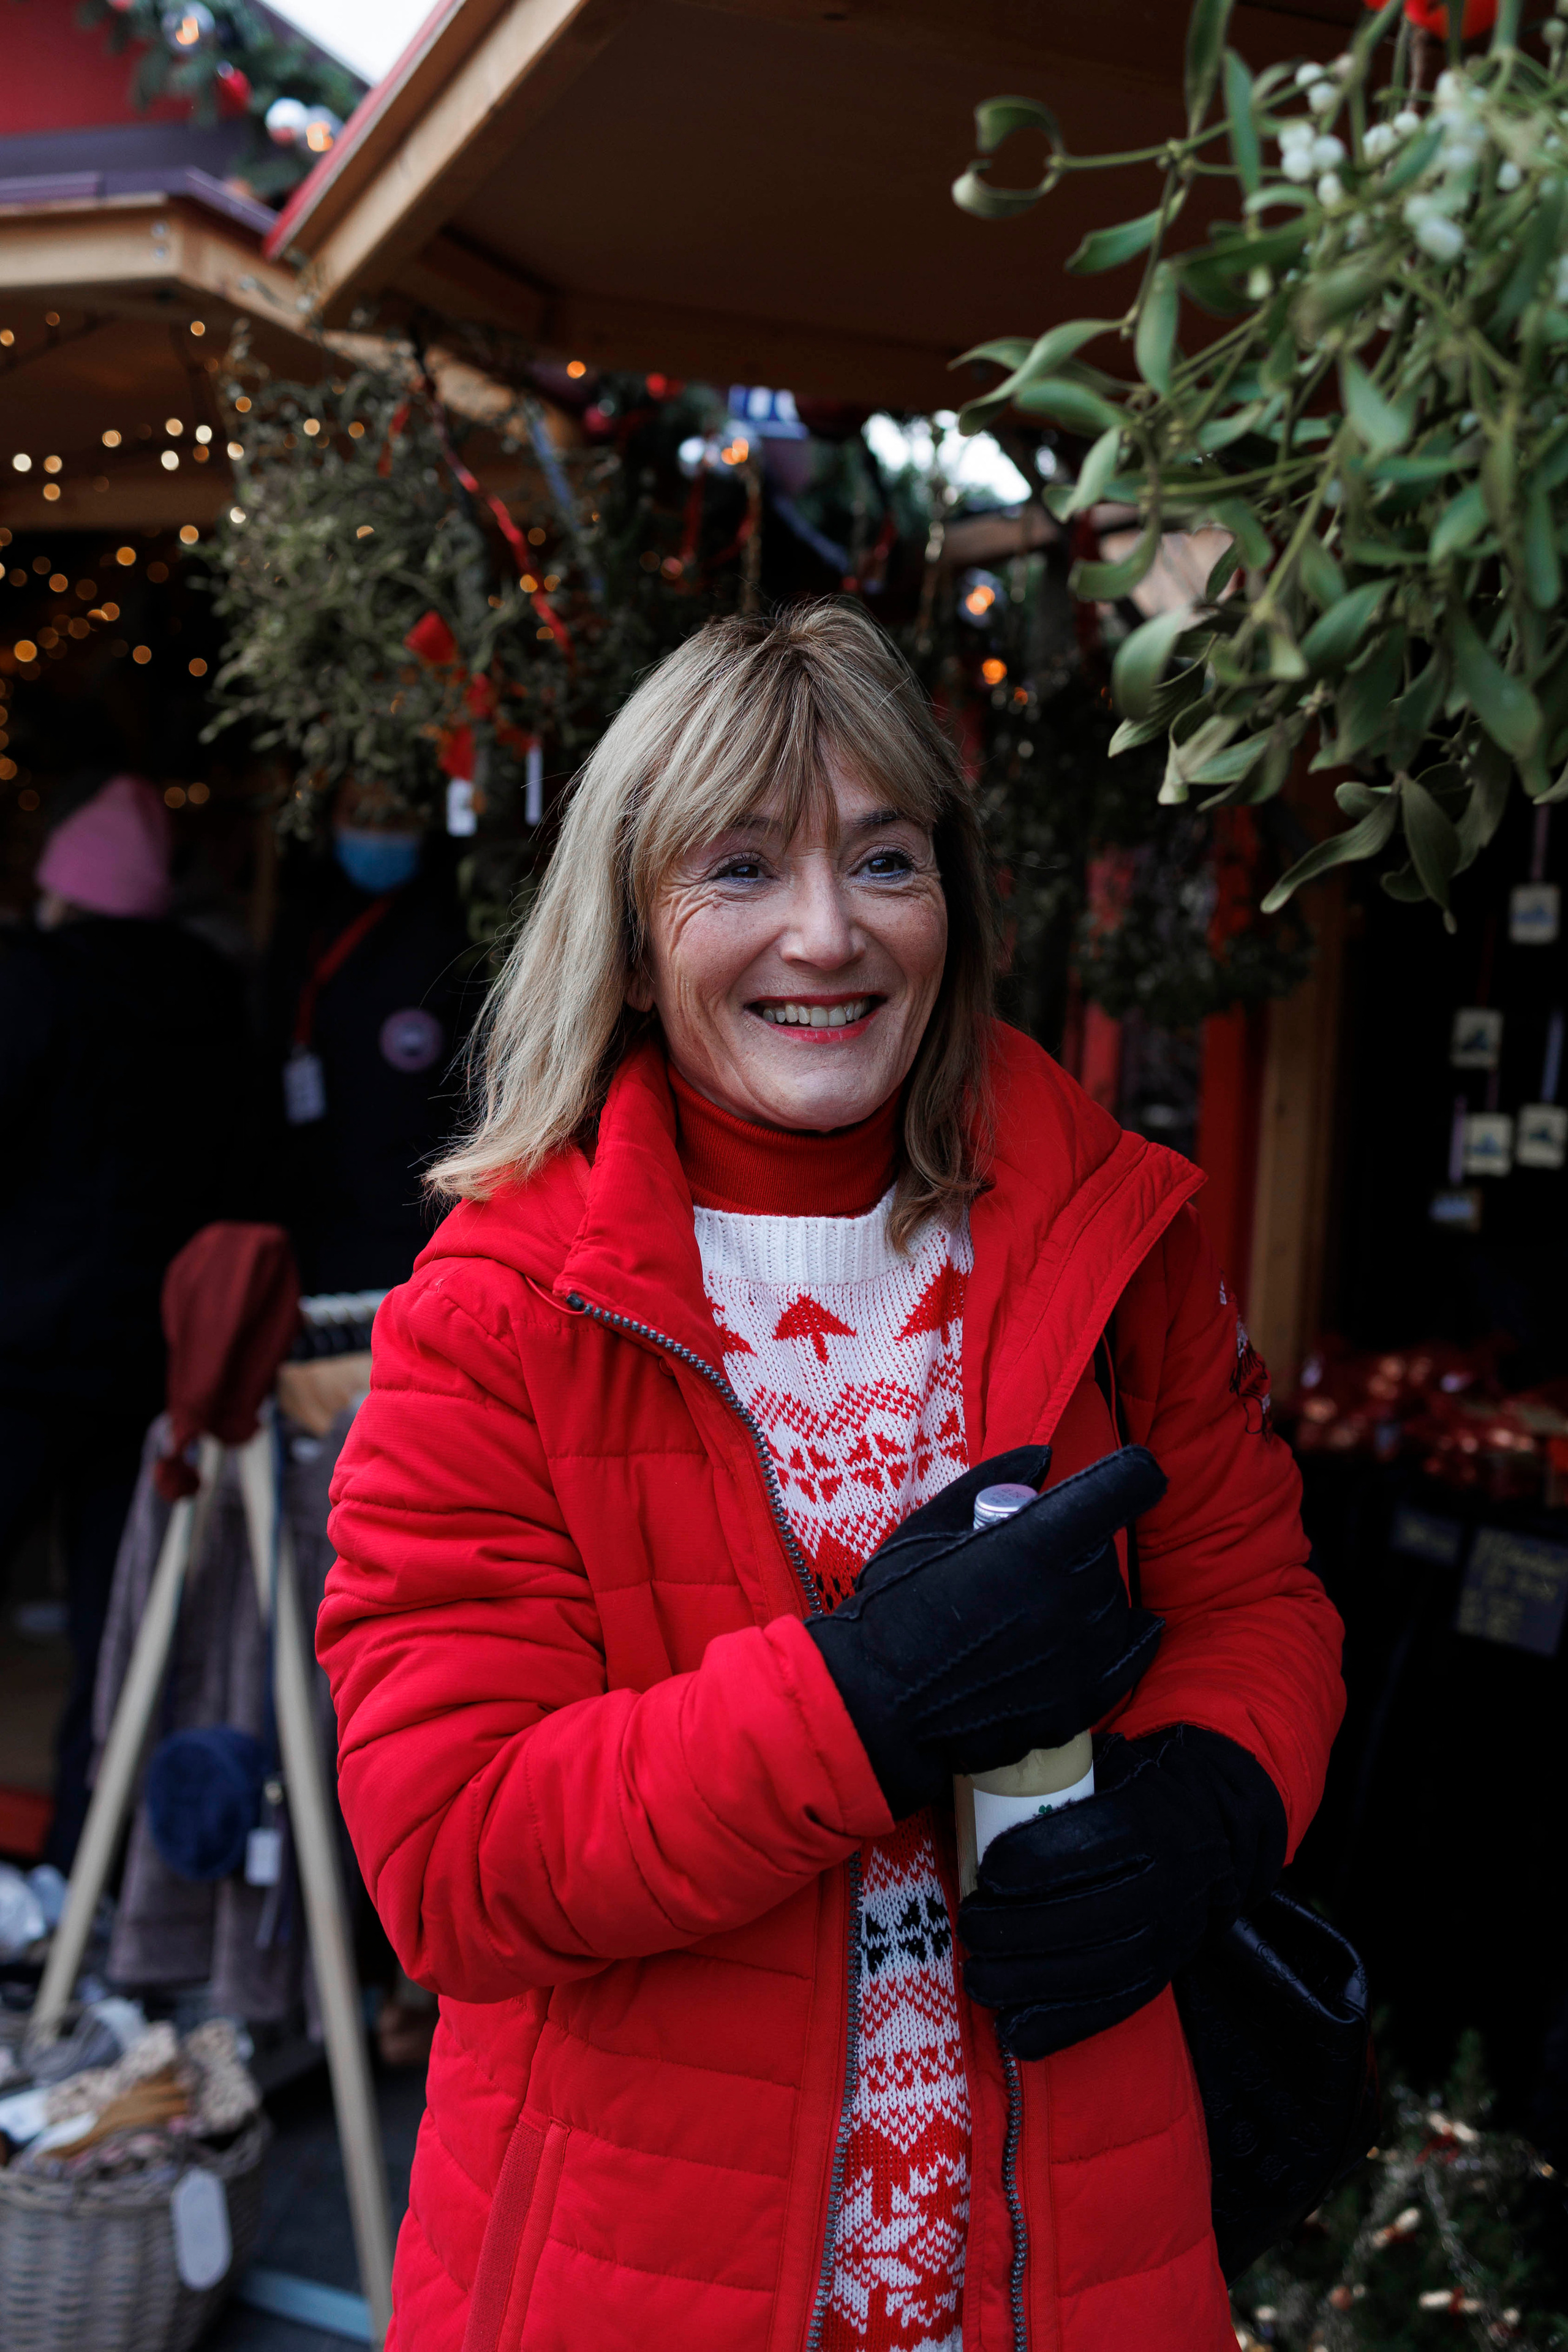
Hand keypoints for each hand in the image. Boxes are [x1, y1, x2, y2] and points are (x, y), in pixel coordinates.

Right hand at [805, 1444, 1166, 1818]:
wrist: (879, 1703)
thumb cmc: (894, 1606)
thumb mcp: (929, 1525)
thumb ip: (992, 1482)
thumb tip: (1044, 1459)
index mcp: (1036, 1542)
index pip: (1126, 1487)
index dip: (1132, 1476)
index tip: (1129, 1477)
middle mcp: (1070, 1596)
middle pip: (1105, 1553)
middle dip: (1078, 1545)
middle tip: (1029, 1558)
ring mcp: (1080, 1656)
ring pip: (1114, 1605)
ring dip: (1090, 1595)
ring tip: (1037, 1605)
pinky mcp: (1078, 1703)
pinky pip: (1127, 1660)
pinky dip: (1130, 1640)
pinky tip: (1128, 1629)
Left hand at [959, 1726, 1286, 2058]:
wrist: (1212, 1830)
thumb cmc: (1136, 1787)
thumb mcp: (1109, 1762)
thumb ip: (1058, 1769)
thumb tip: (983, 1762)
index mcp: (1153, 1821)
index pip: (1095, 1844)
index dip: (1038, 1860)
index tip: (989, 1871)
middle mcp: (1170, 1883)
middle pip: (1092, 1915)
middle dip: (1022, 1928)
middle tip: (970, 1927)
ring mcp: (1171, 1936)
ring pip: (1099, 1969)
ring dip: (1031, 1981)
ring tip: (977, 1976)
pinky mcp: (1162, 1974)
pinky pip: (1112, 2007)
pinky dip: (1060, 2025)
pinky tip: (1012, 2030)